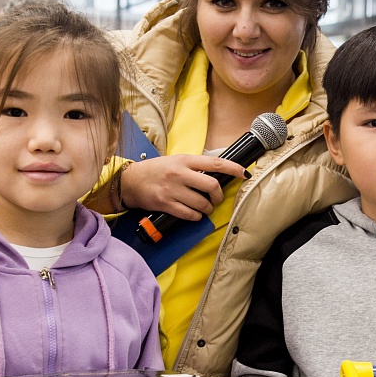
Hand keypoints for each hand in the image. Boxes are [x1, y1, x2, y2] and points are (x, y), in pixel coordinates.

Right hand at [121, 154, 247, 221]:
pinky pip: (189, 214)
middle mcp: (179, 173)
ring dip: (207, 208)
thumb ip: (194, 166)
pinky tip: (194, 213)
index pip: (215, 162)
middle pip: (211, 185)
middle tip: (215, 198)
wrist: (131, 181)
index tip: (244, 173)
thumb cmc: (155, 170)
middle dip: (218, 195)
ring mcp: (172, 189)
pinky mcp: (166, 204)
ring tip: (204, 207)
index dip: (233, 168)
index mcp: (184, 160)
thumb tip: (216, 173)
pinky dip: (196, 216)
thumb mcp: (175, 161)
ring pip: (202, 203)